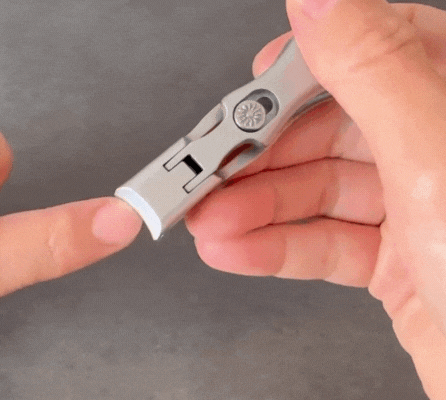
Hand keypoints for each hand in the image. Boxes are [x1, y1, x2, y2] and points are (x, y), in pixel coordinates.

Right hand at [185, 1, 445, 397]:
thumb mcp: (436, 160)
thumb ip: (373, 72)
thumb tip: (320, 3)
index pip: (381, 50)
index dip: (310, 63)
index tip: (257, 85)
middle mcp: (444, 150)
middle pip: (334, 128)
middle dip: (263, 155)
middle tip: (212, 169)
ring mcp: (423, 210)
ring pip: (322, 190)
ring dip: (256, 208)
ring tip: (210, 220)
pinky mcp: (401, 263)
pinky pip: (328, 243)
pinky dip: (276, 249)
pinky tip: (236, 249)